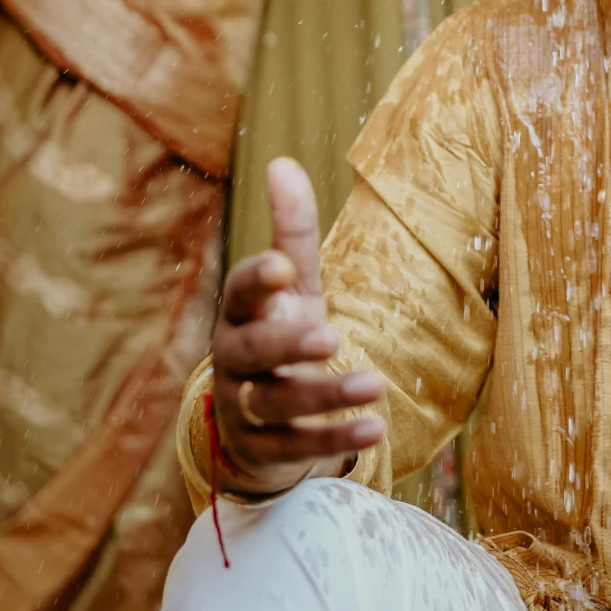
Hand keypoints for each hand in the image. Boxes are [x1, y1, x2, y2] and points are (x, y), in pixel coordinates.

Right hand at [211, 158, 385, 494]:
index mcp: (240, 312)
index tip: (284, 268)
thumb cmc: (278, 330)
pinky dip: (334, 442)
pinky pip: (293, 449)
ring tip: (375, 386)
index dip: (258, 280)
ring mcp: (244, 407)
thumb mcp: (293, 284)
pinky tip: (375, 430)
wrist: (256, 416)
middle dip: (287, 344)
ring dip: (325, 396)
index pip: (240, 292)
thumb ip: (291, 231)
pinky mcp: (264, 449)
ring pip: (274, 403)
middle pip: (250, 353)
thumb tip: (282, 162)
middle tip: (331, 336)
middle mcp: (234, 359)